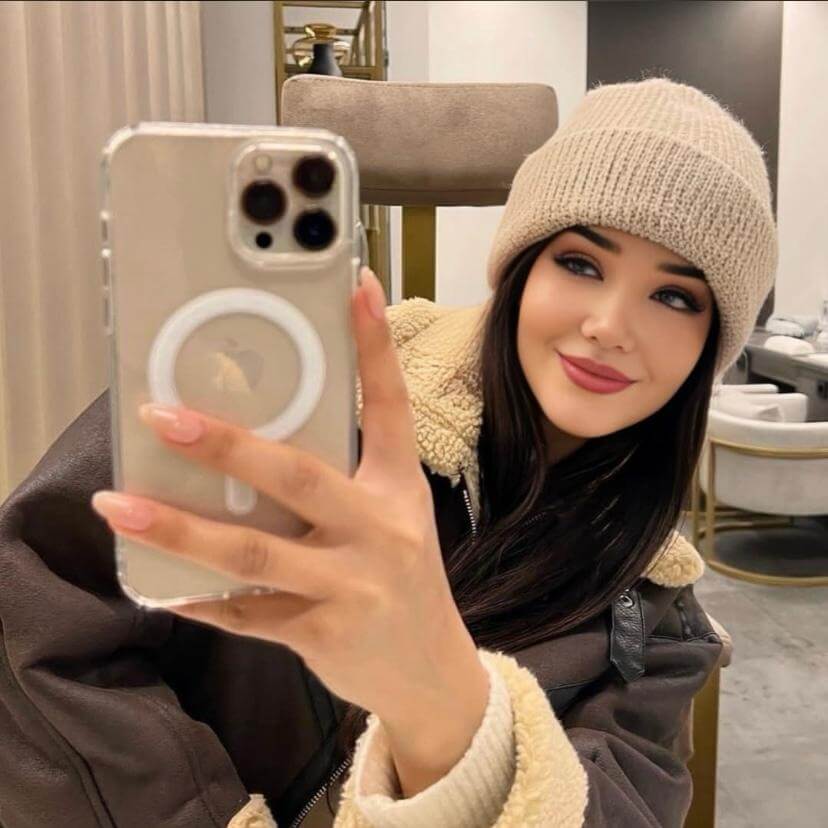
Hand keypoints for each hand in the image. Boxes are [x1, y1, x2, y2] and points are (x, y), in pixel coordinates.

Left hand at [90, 267, 483, 725]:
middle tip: (163, 414)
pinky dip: (202, 600)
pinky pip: (248, 614)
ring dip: (182, 530)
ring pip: (255, 552)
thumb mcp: (392, 520)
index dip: (373, 346)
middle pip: (297, 476)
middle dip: (226, 445)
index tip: (355, 286)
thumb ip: (338, 485)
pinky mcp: (323, 633)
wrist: (433, 671)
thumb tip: (253, 450)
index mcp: (398, 490)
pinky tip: (160, 588)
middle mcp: (379, 530)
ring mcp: (352, 585)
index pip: (389, 406)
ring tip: (121, 506)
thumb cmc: (403, 580)